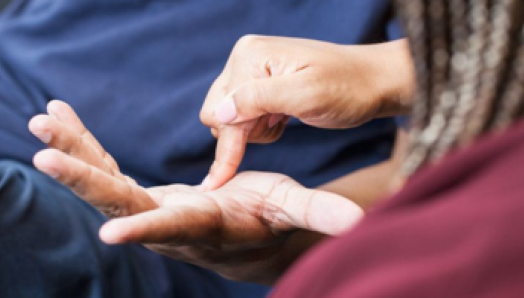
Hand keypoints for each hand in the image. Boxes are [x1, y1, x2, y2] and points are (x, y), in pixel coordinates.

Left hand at [29, 100, 362, 283]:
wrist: (239, 239)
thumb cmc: (267, 221)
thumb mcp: (291, 210)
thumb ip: (318, 214)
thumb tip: (358, 223)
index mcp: (205, 225)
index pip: (174, 227)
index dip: (147, 228)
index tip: (110, 232)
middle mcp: (167, 221)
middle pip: (121, 202)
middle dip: (83, 180)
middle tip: (44, 155)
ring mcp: (147, 207)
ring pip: (103, 181)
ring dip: (72, 152)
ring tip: (42, 123)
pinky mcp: (139, 193)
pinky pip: (105, 165)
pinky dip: (83, 141)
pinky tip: (59, 117)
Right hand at [200, 36, 413, 189]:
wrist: (373, 82)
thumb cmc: (348, 89)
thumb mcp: (307, 96)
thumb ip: (260, 100)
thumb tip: (219, 112)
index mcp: (251, 57)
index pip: (221, 110)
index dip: (230, 144)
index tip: (219, 183)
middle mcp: (246, 57)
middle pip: (217, 111)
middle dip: (243, 131)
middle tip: (278, 127)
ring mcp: (254, 68)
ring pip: (229, 116)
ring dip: (253, 129)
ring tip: (284, 121)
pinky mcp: (262, 82)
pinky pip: (243, 113)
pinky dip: (260, 125)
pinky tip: (282, 119)